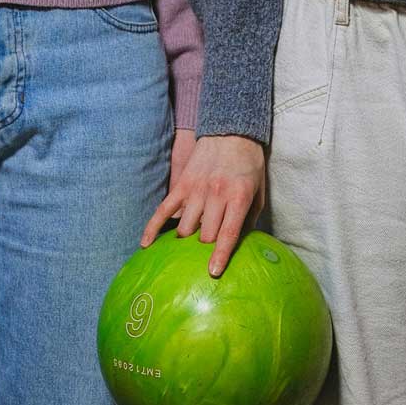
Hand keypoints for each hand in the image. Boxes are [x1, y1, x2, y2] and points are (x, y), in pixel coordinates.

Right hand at [140, 134, 265, 276]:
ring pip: (184, 227)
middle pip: (204, 235)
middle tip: (207, 248)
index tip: (213, 273)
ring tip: (191, 240)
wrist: (232, 131)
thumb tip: (240, 245)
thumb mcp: (258, 191)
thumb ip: (249, 219)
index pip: (227, 233)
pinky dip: (153, 228)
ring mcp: (196, 190)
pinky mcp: (181, 185)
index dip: (220, 256)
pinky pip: (163, 210)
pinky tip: (147, 245)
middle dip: (205, 247)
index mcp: (238, 197)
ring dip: (187, 238)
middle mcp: (216, 195)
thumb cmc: (249, 164)